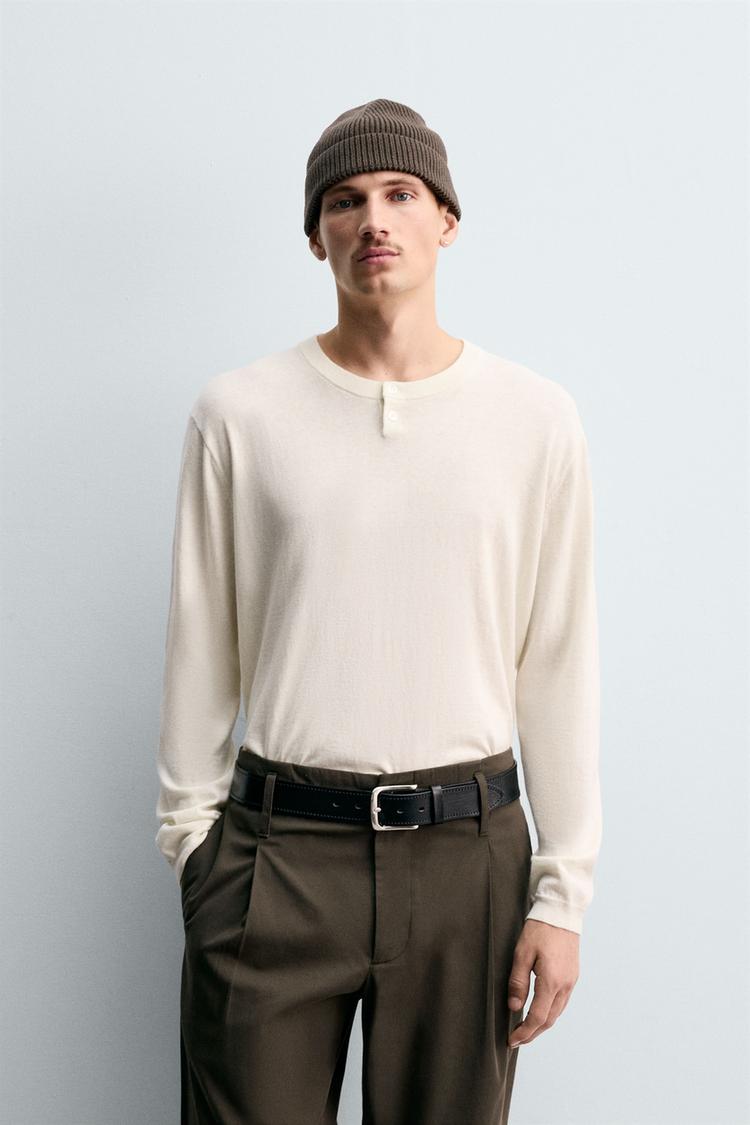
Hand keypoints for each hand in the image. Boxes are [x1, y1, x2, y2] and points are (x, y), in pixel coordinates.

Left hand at [507, 919, 579, 1047]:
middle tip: (516, 1040)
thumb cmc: (539, 929)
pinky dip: (550, 1012)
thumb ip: (517, 982)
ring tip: (526, 1030)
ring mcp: (571, 981)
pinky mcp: (572, 976)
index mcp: (552, 981)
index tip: (511, 1040)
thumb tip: (513, 1007)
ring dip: (541, 1025)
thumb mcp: (522, 953)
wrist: (561, 912)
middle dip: (532, 1033)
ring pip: (557, 1013)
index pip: (537, 1017)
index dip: (524, 1032)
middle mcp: (565, 985)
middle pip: (549, 1020)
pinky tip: (540, 1011)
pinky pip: (562, 1002)